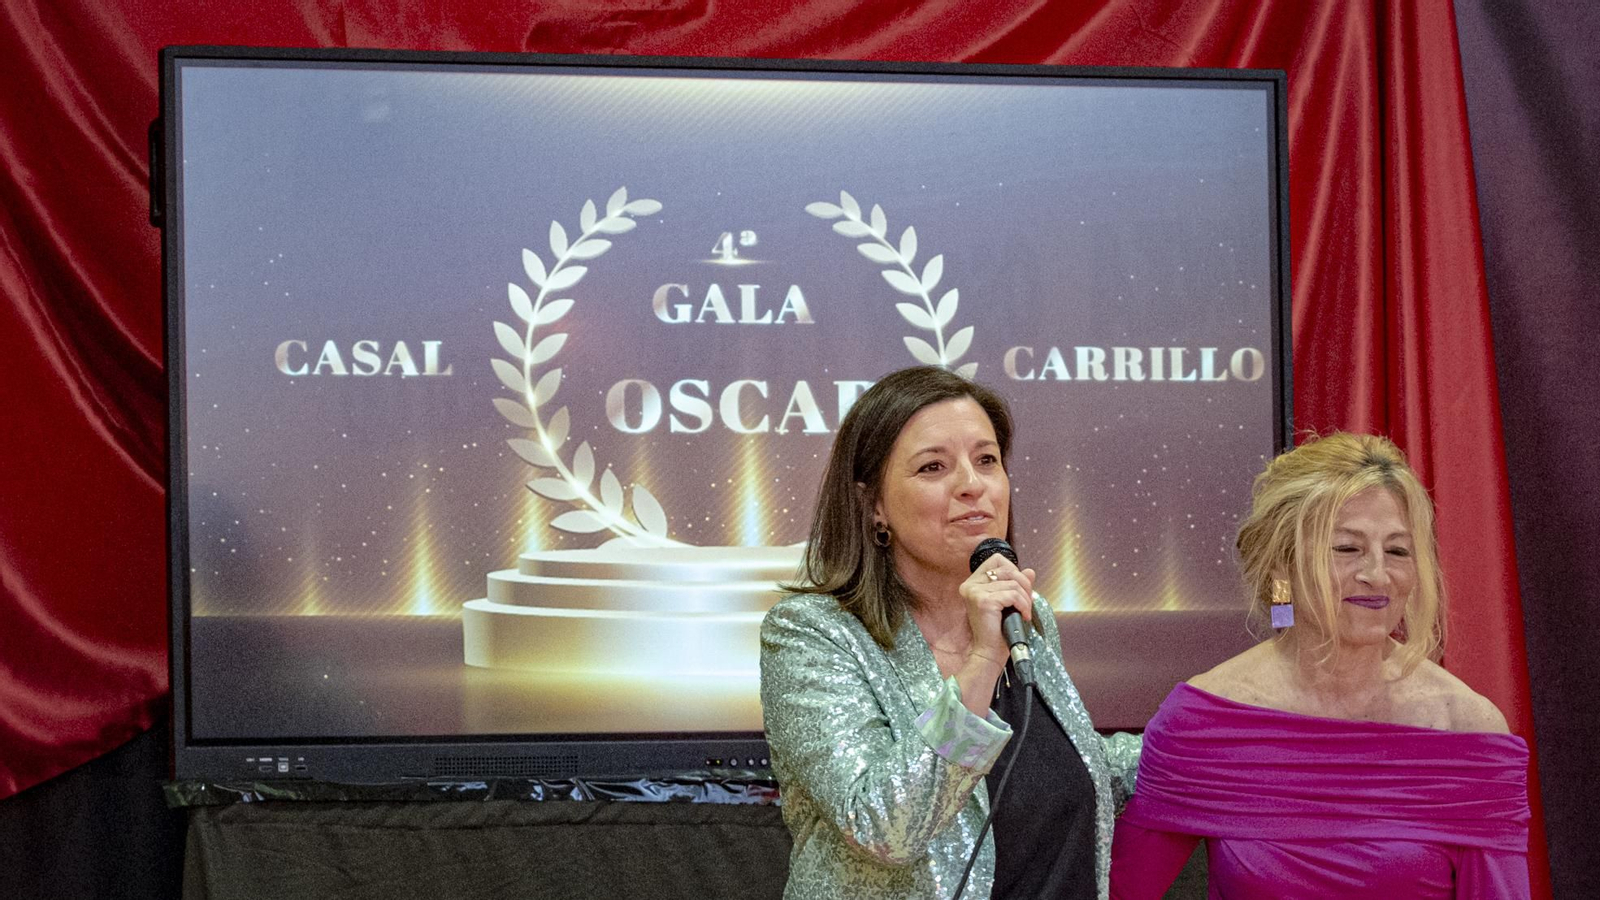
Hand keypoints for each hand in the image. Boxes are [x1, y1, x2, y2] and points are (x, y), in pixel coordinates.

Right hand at [955, 556, 1035, 704]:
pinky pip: (1013, 595)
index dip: (1013, 570)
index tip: (1019, 589)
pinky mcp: (983, 601)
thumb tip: (1030, 571)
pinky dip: (1024, 605)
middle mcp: (970, 585)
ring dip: (1026, 598)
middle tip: (1027, 603)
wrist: (990, 652)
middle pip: (1008, 569)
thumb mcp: (1008, 603)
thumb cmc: (997, 630)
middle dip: (1024, 585)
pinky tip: (1023, 616)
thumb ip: (1016, 585)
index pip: (996, 560)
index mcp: (973, 583)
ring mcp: (975, 592)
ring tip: (1025, 612)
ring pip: (1013, 583)